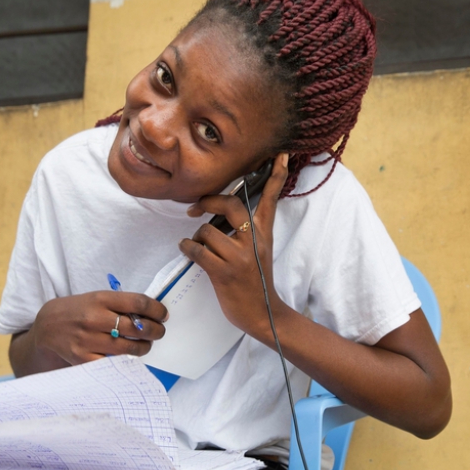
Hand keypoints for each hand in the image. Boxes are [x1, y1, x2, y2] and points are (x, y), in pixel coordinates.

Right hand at [30, 290, 167, 364]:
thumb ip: (121, 305)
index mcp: (101, 299)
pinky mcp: (83, 358)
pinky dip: (125, 360)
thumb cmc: (78, 310)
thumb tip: (151, 314)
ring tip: (146, 344)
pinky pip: (113, 363)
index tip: (163, 315)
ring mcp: (88, 340)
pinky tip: (129, 356)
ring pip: (129, 348)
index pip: (138, 303)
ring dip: (144, 347)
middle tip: (159, 332)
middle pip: (137, 327)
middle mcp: (95, 318)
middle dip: (155, 331)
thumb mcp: (97, 298)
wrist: (48, 326)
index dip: (157, 310)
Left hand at [179, 153, 289, 335]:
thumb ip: (246, 231)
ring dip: (195, 238)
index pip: (271, 198)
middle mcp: (254, 241)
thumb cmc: (255, 281)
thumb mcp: (259, 252)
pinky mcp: (224, 271)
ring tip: (197, 247)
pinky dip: (188, 248)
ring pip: (206, 230)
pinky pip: (197, 250)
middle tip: (195, 208)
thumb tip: (220, 212)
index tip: (282, 154)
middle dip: (208, 202)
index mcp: (264, 233)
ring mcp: (239, 256)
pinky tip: (188, 251)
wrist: (262, 314)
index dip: (276, 175)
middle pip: (230, 205)